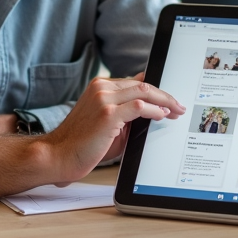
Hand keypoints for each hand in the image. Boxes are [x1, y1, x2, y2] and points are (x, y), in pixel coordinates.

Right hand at [41, 73, 184, 183]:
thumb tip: (152, 110)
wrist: (58, 156)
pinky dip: (153, 111)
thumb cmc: (83, 144)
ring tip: (175, 112)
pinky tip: (161, 117)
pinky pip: (138, 107)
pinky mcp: (107, 114)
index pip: (136, 81)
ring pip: (143, 91)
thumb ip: (127, 113)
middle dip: (165, 96)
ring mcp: (104, 99)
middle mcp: (102, 88)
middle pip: (143, 84)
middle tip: (179, 106)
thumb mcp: (109, 122)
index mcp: (100, 87)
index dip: (156, 90)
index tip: (170, 100)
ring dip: (164, 102)